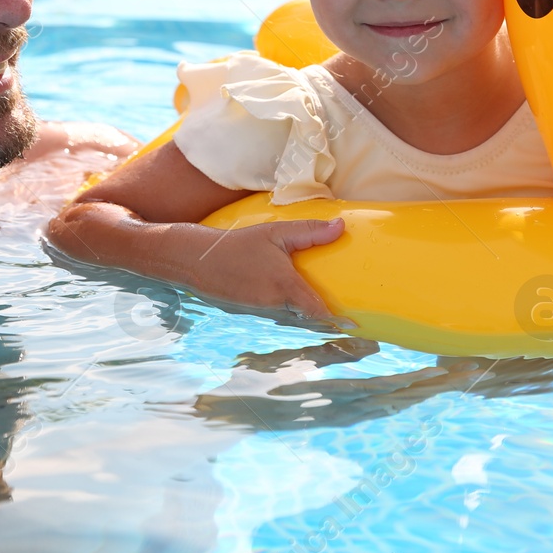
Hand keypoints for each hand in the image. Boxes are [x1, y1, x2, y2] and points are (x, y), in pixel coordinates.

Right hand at [184, 218, 344, 321]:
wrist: (198, 261)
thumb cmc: (239, 245)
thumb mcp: (275, 232)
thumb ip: (310, 231)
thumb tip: (341, 227)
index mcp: (284, 285)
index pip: (316, 311)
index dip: (336, 320)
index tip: (354, 325)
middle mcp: (275, 304)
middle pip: (308, 319)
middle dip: (327, 322)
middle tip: (350, 323)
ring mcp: (263, 312)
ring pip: (294, 320)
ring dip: (310, 319)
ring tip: (332, 320)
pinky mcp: (253, 315)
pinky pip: (279, 318)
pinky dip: (292, 316)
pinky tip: (300, 308)